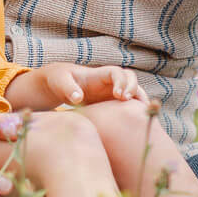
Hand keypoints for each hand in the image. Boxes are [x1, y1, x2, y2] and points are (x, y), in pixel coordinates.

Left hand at [22, 62, 142, 106]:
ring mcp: (110, 92)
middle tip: (128, 103)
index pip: (116, 72)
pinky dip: (133, 111)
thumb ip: (68, 88)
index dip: (122, 82)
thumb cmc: (57, 80)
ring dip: (139, 101)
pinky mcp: (109, 103)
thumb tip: (78, 98)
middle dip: (135, 89)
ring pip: (133, 92)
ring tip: (141, 114)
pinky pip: (126, 105)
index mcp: (98, 74)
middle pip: (130, 79)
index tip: (119, 95)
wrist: (56, 85)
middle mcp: (108, 82)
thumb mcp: (59, 82)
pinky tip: (135, 124)